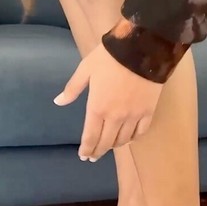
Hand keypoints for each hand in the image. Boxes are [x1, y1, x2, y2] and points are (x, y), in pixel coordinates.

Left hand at [54, 43, 163, 160]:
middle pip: (106, 143)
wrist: (141, 48)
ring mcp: (133, 116)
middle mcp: (115, 117)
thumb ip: (72, 89)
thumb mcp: (85, 69)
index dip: (86, 149)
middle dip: (98, 151)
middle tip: (94, 156)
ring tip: (109, 147)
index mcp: (97, 108)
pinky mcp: (148, 112)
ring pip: (122, 140)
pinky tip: (128, 138)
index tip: (83, 156)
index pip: (90, 137)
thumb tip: (58, 102)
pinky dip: (132, 138)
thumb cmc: (109, 57)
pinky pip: (140, 132)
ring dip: (114, 146)